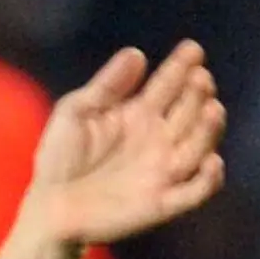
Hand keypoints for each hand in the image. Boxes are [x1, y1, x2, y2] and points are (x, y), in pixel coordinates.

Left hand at [25, 44, 226, 249]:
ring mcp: (164, 171)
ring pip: (199, 146)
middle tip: (199, 79)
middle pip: (190, 111)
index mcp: (140, 114)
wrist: (48, 209)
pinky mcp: (162, 203)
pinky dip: (209, 179)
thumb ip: (106, 87)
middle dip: (198, 94)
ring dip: (210, 129)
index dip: (182, 67)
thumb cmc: (59, 159)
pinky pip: (195, 192)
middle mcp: (159, 139)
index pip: (169, 85)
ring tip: (212, 109)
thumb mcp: (75, 113)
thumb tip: (136, 53)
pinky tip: (211, 161)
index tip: (192, 50)